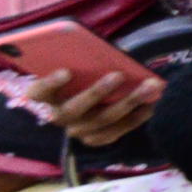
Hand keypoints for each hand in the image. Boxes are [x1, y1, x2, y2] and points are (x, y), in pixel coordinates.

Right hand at [25, 67, 164, 146]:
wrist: (96, 96)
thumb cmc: (88, 73)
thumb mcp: (84, 65)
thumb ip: (88, 61)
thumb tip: (111, 52)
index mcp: (48, 95)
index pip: (38, 92)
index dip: (50, 83)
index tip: (66, 71)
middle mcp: (59, 116)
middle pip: (73, 109)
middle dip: (97, 92)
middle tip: (118, 75)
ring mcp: (78, 130)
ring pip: (102, 120)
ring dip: (129, 101)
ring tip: (151, 85)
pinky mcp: (96, 139)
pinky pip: (118, 131)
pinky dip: (137, 116)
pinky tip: (153, 102)